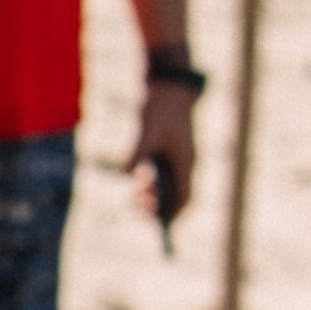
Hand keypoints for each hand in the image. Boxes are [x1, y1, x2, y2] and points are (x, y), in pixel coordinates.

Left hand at [128, 83, 197, 227]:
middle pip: (176, 195)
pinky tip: (137, 181)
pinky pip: (162, 175)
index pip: (183, 197)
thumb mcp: (145, 129)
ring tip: (135, 195)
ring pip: (168, 186)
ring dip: (152, 193)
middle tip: (135, 206)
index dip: (172, 213)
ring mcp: (177, 157)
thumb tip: (125, 175)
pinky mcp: (168, 151)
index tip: (158, 224)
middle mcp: (184, 162)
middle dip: (157, 205)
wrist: (167, 85)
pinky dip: (150, 182)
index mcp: (185, 160)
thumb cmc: (159, 106)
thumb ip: (136, 153)